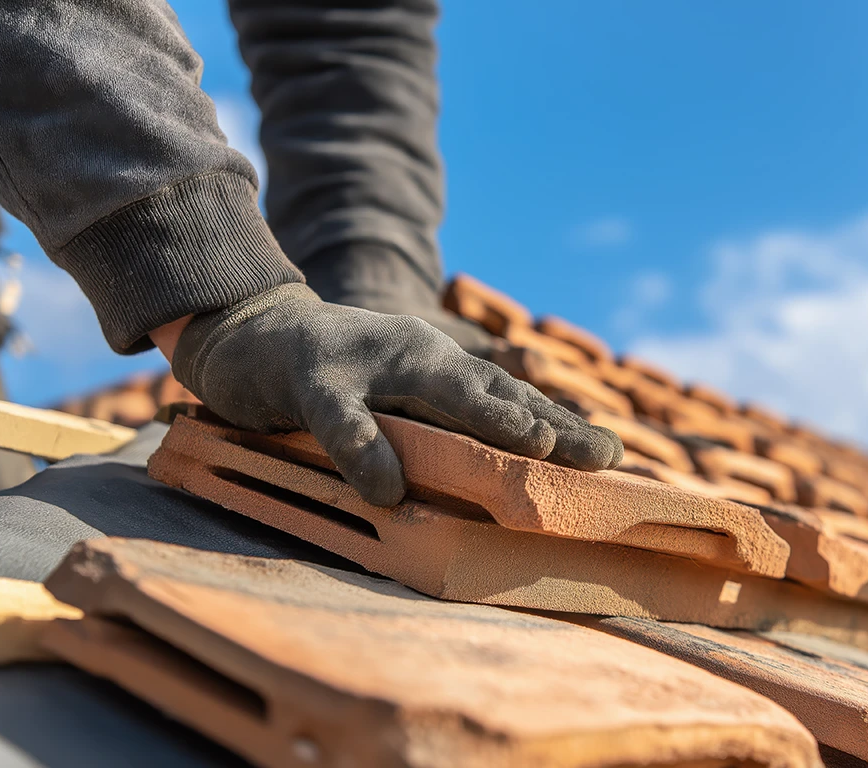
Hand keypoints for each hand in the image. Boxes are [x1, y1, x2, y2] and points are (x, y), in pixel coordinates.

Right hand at [166, 283, 622, 506]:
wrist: (253, 331)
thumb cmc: (335, 374)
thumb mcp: (391, 395)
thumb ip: (436, 422)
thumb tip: (493, 468)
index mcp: (436, 363)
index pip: (507, 397)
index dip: (560, 425)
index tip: (613, 459)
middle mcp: (414, 354)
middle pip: (492, 392)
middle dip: (549, 422)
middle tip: (602, 456)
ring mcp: (366, 360)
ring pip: (435, 389)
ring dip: (488, 416)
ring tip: (536, 447)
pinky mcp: (312, 377)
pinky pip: (342, 419)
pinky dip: (366, 451)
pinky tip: (387, 489)